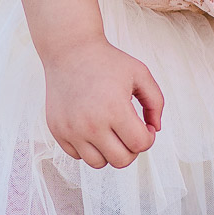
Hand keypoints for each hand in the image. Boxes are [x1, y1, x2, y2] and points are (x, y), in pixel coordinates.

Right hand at [43, 43, 163, 168]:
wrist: (69, 50)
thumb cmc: (107, 61)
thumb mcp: (140, 74)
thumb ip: (156, 102)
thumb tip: (155, 129)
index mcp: (114, 109)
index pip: (140, 145)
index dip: (149, 137)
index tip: (145, 125)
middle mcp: (91, 124)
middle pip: (121, 160)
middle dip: (132, 148)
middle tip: (129, 131)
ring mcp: (71, 130)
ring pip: (99, 163)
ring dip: (110, 151)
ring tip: (111, 131)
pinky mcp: (57, 131)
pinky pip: (79, 156)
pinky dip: (89, 148)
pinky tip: (93, 128)